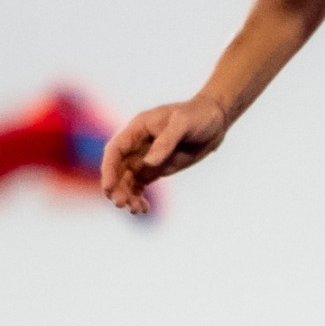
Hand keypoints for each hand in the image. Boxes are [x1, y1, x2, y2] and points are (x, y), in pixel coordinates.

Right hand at [102, 95, 229, 214]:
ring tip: (137, 210)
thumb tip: (148, 163)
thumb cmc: (199, 115)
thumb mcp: (184, 123)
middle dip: (117, 188)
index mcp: (138, 129)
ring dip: (127, 196)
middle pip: (118, 169)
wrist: (215, 121)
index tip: (109, 187)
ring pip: (127, 180)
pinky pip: (139, 185)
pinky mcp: (155, 169)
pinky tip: (144, 209)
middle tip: (122, 204)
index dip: (109, 169)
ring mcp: (145, 158)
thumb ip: (166, 141)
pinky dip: (138, 197)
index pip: (115, 150)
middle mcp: (136, 145)